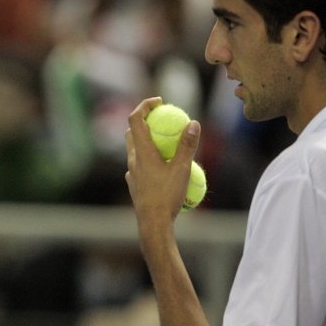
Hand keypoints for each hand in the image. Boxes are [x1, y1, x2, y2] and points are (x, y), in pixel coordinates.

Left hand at [125, 97, 200, 221]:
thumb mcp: (182, 169)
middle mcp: (133, 160)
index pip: (135, 119)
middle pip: (132, 132)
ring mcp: (131, 172)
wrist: (152, 223)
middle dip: (145, 121)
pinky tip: (163, 166)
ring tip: (166, 142)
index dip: (145, 106)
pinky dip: (149, 157)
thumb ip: (187, 146)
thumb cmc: (166, 196)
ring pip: (135, 149)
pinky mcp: (134, 183)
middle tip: (163, 119)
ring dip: (147, 140)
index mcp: (141, 152)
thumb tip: (193, 124)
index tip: (159, 102)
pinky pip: (139, 164)